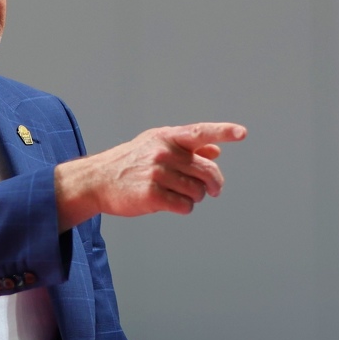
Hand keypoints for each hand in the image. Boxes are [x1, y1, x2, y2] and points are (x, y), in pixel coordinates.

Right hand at [55, 122, 246, 230]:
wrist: (97, 180)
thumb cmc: (130, 162)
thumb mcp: (156, 145)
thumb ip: (187, 147)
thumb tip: (215, 150)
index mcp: (168, 137)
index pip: (200, 132)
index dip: (223, 131)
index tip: (241, 133)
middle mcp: (164, 152)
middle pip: (207, 171)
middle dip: (213, 184)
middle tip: (213, 191)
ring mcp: (157, 173)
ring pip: (198, 191)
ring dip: (196, 197)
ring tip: (182, 195)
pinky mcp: (152, 195)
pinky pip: (185, 206)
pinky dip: (184, 208)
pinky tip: (174, 204)